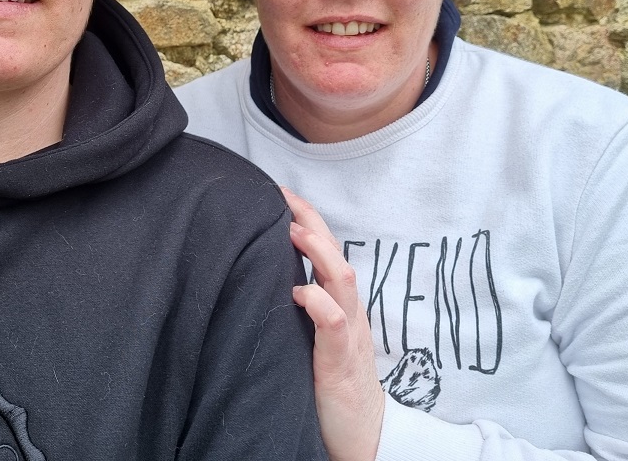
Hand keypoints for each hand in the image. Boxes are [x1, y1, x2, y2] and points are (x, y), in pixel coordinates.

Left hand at [284, 187, 384, 460]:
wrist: (362, 433)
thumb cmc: (331, 383)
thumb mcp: (312, 337)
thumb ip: (300, 308)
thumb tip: (265, 278)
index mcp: (338, 304)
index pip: (325, 251)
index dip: (307, 220)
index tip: (279, 193)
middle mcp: (347, 311)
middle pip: (335, 254)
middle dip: (312, 221)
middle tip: (283, 195)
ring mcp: (349, 334)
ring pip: (342, 280)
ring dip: (318, 252)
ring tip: (292, 230)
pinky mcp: (342, 361)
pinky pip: (337, 325)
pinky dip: (319, 304)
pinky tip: (299, 293)